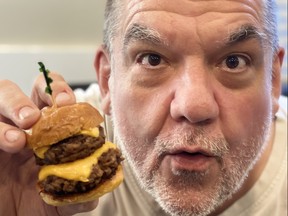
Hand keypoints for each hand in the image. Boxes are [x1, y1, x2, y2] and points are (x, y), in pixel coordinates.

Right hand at [0, 73, 97, 214]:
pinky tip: (10, 143)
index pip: (60, 100)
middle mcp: (27, 125)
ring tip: (26, 130)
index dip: (67, 95)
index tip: (73, 104)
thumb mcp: (54, 203)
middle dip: (48, 88)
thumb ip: (74, 197)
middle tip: (58, 105)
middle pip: (36, 87)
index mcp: (50, 132)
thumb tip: (94, 197)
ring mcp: (3, 128)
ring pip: (4, 93)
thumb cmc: (26, 203)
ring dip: (17, 104)